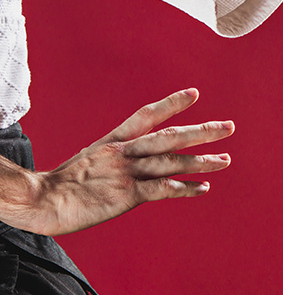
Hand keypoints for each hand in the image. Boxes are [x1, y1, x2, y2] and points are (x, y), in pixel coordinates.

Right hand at [11, 89, 232, 235]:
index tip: (194, 93)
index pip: (147, 115)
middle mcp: (124, 152)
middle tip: (229, 126)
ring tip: (225, 160)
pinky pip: (163, 190)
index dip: (171, 103)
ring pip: (172, 161)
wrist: (41, 200)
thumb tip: (138, 156)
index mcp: (115, 140)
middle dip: (202, 131)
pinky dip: (185, 188)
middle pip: (170, 136)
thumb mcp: (92, 158)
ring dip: (202, 161)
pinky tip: (204, 188)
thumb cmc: (66, 183)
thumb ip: (119, 155)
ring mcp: (127, 172)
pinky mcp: (127, 194)